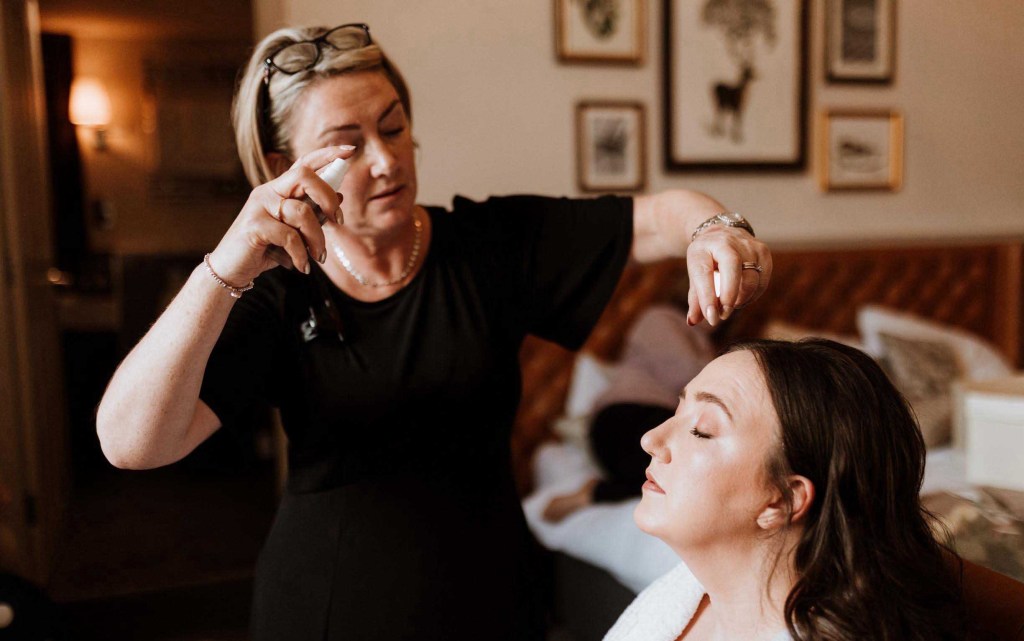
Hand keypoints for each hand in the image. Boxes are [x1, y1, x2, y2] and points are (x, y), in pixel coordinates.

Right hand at [207, 146, 353, 285]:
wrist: (231, 270)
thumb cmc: (266, 249)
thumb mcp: (295, 231)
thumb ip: (314, 214)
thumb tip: (340, 196)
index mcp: (278, 189)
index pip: (304, 163)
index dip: (327, 155)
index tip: (350, 151)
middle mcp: (267, 191)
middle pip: (304, 176)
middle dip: (328, 197)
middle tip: (338, 221)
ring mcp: (258, 207)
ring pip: (302, 212)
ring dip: (317, 239)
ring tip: (318, 257)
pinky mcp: (253, 226)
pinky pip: (289, 236)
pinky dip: (301, 254)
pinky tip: (301, 267)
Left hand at [686, 225, 770, 325]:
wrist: (722, 233)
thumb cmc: (706, 259)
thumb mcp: (695, 274)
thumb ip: (695, 299)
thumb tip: (692, 322)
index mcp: (703, 248)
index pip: (704, 273)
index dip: (707, 297)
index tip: (711, 317)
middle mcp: (726, 242)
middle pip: (732, 270)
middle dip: (729, 297)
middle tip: (723, 314)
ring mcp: (748, 246)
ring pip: (751, 279)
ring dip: (741, 299)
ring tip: (731, 305)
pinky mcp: (763, 252)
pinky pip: (762, 281)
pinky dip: (753, 295)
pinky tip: (742, 297)